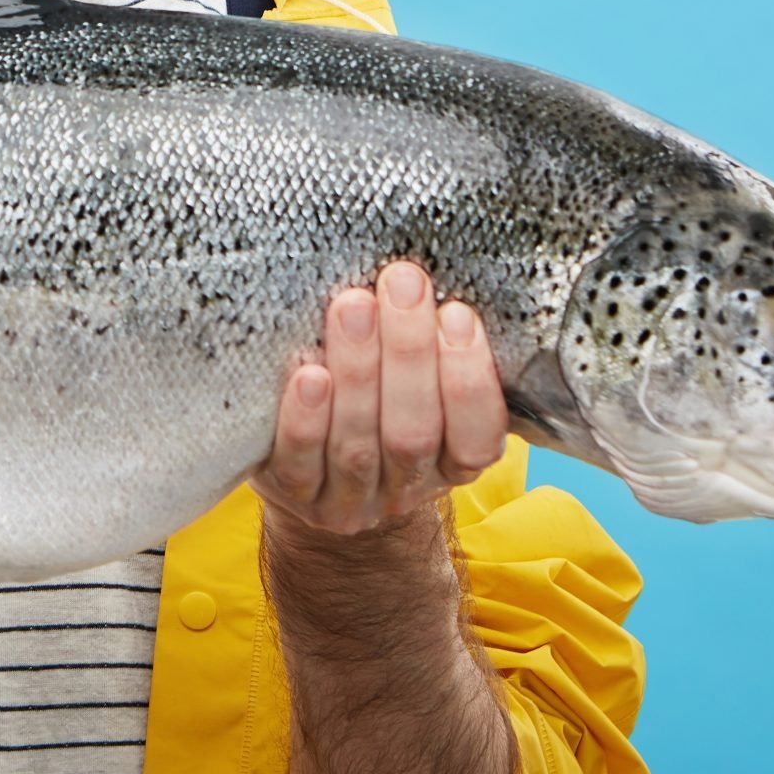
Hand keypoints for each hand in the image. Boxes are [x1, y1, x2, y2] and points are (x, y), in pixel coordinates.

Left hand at [251, 261, 507, 534]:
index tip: (457, 313)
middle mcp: (406, 487)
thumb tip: (430, 273)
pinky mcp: (296, 495)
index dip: (470, 378)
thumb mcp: (416, 382)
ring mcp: (350, 500)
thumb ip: (431, 345)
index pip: (478, 437)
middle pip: (413, 433)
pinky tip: (309, 375)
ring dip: (359, 371)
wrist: (307, 472)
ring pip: (358, 445)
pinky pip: (300, 463)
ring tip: (352, 306)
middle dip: (410, 354)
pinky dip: (306, 419)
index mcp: (451, 462)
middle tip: (401, 284)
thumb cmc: (373, 401)